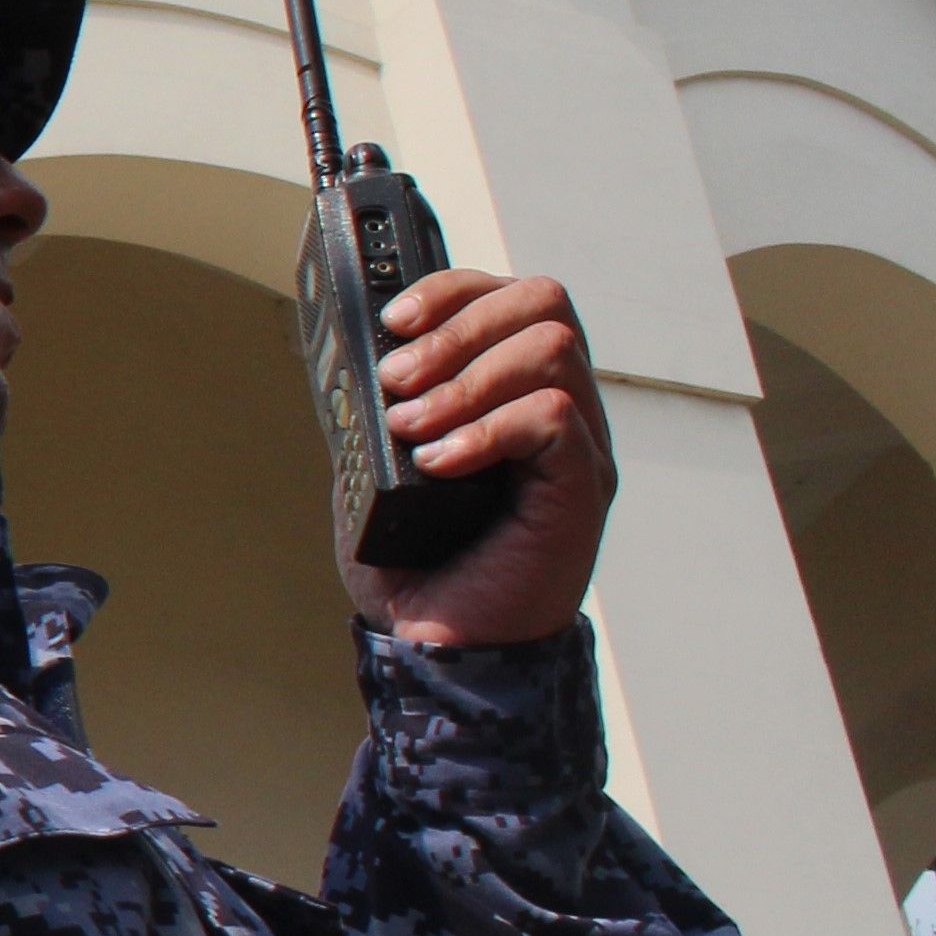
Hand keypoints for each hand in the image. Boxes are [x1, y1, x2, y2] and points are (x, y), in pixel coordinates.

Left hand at [347, 268, 612, 646]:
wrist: (436, 644)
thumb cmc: (412, 563)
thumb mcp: (376, 465)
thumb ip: (380, 406)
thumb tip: (353, 356)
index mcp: (514, 395)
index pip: (512, 299)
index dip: (453, 291)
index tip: (393, 320)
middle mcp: (560, 412)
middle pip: (543, 304)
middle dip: (458, 325)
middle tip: (397, 379)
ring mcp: (578, 449)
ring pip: (552, 349)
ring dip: (466, 378)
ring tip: (411, 429)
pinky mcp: (582, 489)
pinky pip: (553, 416)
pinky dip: (486, 428)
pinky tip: (440, 465)